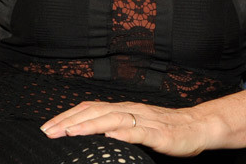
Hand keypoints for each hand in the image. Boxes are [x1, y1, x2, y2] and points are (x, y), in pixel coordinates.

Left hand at [40, 101, 214, 156]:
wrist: (198, 127)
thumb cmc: (167, 130)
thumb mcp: (136, 127)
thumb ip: (116, 127)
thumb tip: (87, 135)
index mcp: (125, 110)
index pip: (90, 109)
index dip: (68, 116)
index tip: (47, 128)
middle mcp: (132, 111)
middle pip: (97, 112)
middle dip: (71, 122)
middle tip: (49, 132)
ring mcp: (145, 121)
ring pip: (114, 119)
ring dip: (91, 125)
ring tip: (72, 132)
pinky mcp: (159, 134)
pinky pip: (139, 133)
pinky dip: (123, 134)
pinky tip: (110, 137)